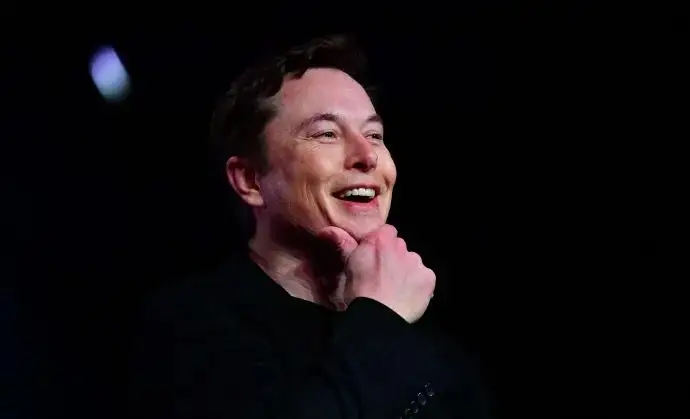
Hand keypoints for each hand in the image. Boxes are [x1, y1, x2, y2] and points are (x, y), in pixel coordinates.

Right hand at [318, 224, 435, 322]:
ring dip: (406, 270)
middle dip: (393, 257)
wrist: (379, 317)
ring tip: (395, 289)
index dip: (380, 245)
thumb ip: (343, 244)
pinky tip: (407, 295)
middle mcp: (401, 246)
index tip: (373, 259)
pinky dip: (418, 284)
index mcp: (380, 239)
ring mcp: (417, 262)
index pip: (385, 232)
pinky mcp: (428, 278)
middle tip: (382, 276)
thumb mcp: (347, 267)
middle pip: (399, 247)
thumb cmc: (359, 292)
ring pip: (412, 261)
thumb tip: (327, 229)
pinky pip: (424, 277)